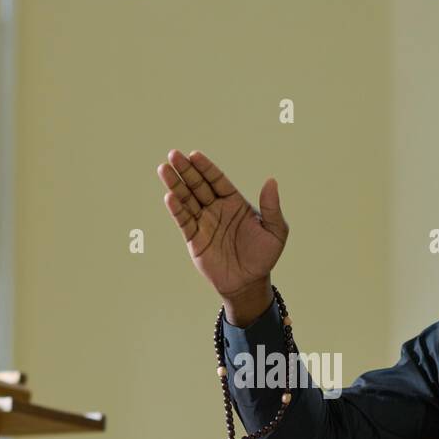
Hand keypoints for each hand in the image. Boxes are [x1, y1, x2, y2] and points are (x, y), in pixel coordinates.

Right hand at [156, 149, 287, 314]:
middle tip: (173, 155)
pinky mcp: (194, 239)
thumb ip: (272, 207)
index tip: (194, 155)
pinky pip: (184, 221)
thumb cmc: (263, 257)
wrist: (248, 283)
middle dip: (186, 170)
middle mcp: (216, 209)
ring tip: (163, 169)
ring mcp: (204, 223)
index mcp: (234, 203)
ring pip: (187, 199)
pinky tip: (170, 196)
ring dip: (175, 185)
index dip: (206, 168)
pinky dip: (176, 209)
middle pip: (198, 185)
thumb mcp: (275, 232)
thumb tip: (271, 181)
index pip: (217, 180)